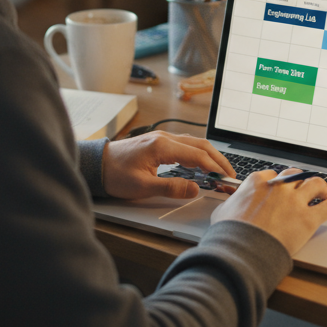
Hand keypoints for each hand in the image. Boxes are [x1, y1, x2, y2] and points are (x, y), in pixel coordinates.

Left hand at [103, 131, 235, 200]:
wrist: (97, 164)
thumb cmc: (115, 175)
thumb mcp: (143, 186)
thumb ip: (171, 187)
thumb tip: (194, 188)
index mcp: (162, 147)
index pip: (197, 155)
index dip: (214, 167)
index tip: (226, 178)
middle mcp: (164, 138)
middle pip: (200, 145)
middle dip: (217, 159)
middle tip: (229, 174)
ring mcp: (161, 138)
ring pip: (193, 142)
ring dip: (209, 155)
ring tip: (219, 169)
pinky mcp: (158, 142)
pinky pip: (184, 144)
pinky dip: (197, 153)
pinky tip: (201, 163)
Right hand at [211, 168, 326, 254]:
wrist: (241, 250)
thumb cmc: (229, 233)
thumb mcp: (223, 212)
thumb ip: (230, 204)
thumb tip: (228, 205)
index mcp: (257, 182)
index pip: (271, 175)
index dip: (276, 183)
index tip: (279, 190)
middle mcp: (278, 187)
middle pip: (294, 175)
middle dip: (299, 181)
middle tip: (301, 189)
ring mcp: (294, 201)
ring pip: (315, 184)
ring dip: (321, 188)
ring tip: (323, 194)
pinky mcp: (308, 218)